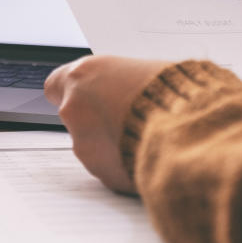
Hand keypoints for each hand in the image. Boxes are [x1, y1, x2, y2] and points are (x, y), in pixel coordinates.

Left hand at [44, 56, 170, 193]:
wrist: (186, 130)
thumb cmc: (172, 93)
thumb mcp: (146, 70)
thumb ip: (123, 80)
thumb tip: (130, 85)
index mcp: (83, 75)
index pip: (55, 85)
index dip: (72, 93)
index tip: (85, 98)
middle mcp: (75, 108)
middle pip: (75, 117)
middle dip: (97, 120)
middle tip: (128, 119)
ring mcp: (83, 143)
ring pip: (91, 144)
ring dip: (111, 144)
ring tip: (146, 136)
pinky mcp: (99, 172)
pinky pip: (109, 167)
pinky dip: (124, 164)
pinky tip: (148, 154)